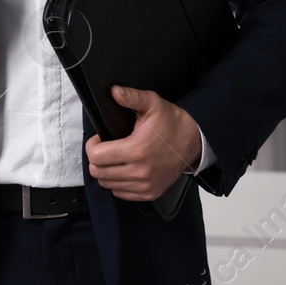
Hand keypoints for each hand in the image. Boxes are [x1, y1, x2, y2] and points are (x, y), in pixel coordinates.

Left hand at [85, 86, 202, 200]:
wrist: (193, 142)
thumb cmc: (171, 122)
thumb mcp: (152, 103)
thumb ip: (132, 96)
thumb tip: (115, 91)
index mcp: (136, 150)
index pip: (96, 157)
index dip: (92, 145)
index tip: (99, 139)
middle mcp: (140, 172)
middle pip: (98, 172)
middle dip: (97, 158)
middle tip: (106, 148)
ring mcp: (145, 185)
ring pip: (106, 184)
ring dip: (106, 171)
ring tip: (115, 157)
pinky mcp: (149, 193)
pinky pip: (120, 193)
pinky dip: (117, 182)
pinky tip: (124, 169)